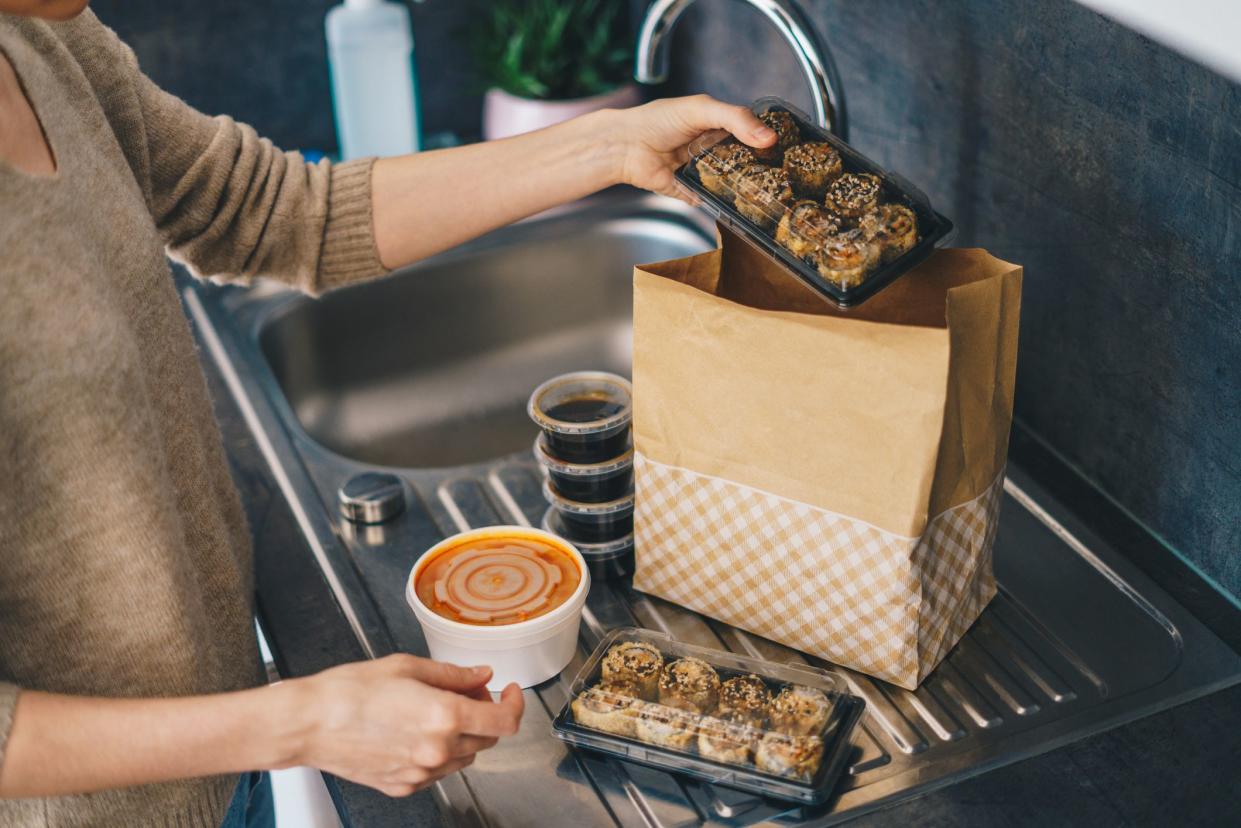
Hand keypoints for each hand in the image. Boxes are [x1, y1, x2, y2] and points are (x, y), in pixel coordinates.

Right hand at [284, 654, 522, 797]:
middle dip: (485, 713)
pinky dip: (439, 751)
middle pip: (486, 738)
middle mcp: (437, 750)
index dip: (517, 704)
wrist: (309, 724)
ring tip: (438, 708)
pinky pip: (437, 770)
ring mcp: (421, 773)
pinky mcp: (403, 786)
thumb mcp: (407, 667)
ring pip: (464, 756)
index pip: (505, 721)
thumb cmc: (349, 691)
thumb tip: (482, 675)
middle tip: (468, 691)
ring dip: (463, 733)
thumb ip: (453, 674)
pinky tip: (417, 730)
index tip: (511, 692)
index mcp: (444, 717)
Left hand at [610, 94, 775, 201]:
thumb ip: (735, 119)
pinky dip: (725, 204)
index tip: (790, 149)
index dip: (769, 141)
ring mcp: (705, 172)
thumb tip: (768, 137)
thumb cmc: (658, 121)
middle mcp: (714, 149)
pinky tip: (742, 206)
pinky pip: (714, 201)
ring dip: (746, 188)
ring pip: (733, 183)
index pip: (752, 133)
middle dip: (762, 168)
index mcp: (718, 126)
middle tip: (786, 175)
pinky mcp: (693, 192)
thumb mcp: (702, 109)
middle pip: (746, 161)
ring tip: (770, 194)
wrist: (627, 146)